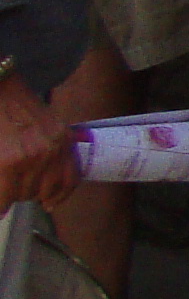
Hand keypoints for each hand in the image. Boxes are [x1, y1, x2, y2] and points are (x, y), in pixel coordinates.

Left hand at [0, 73, 69, 207]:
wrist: (2, 88)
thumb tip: (1, 210)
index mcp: (8, 162)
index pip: (5, 200)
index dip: (0, 206)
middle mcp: (34, 159)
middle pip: (25, 195)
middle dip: (14, 194)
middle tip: (8, 187)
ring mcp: (54, 150)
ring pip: (48, 190)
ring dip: (34, 193)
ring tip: (26, 190)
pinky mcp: (66, 142)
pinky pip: (71, 176)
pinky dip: (62, 192)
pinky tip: (51, 202)